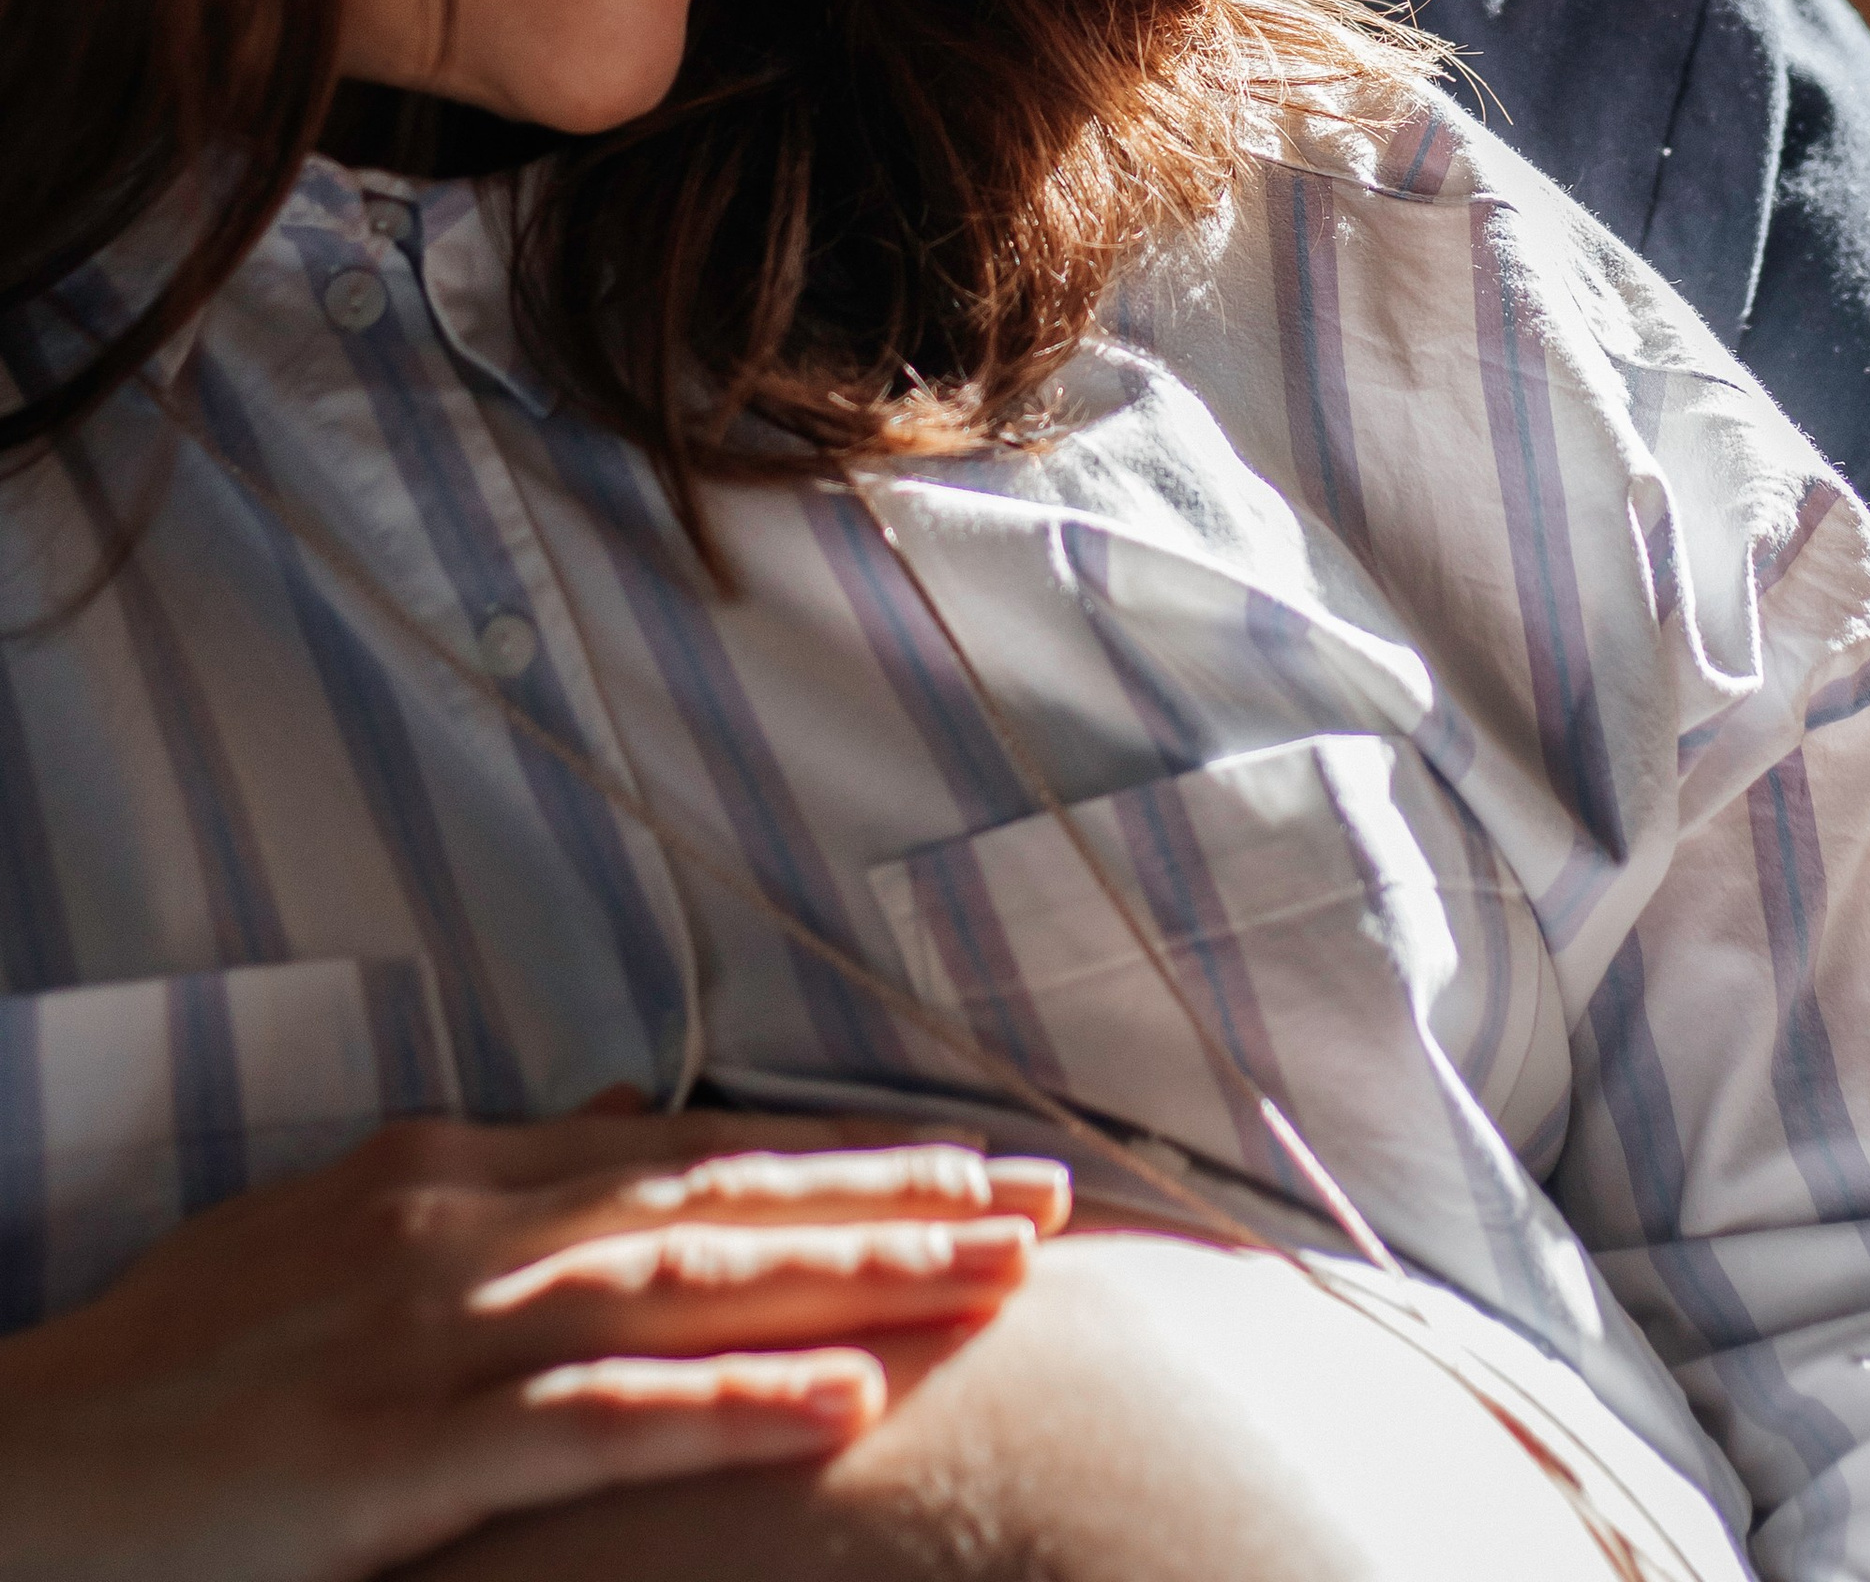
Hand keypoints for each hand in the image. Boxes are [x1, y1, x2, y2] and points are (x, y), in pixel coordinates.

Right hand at [0, 1101, 1069, 1581]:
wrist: (20, 1468)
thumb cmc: (175, 1368)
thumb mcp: (333, 1233)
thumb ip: (490, 1179)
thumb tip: (624, 1119)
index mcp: (454, 1172)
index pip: (692, 1153)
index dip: (841, 1157)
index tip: (973, 1159)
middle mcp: (464, 1228)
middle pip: (724, 1201)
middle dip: (898, 1200)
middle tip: (1049, 1199)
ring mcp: (434, 1336)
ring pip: (692, 1288)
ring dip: (860, 1278)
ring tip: (1000, 1276)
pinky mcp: (395, 1457)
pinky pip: (596, 1426)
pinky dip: (732, 1409)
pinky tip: (847, 1408)